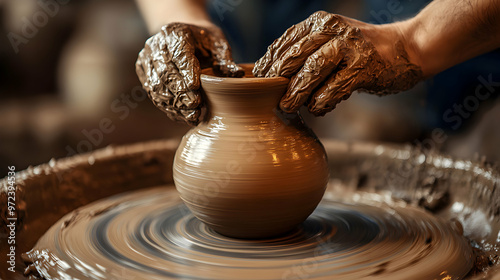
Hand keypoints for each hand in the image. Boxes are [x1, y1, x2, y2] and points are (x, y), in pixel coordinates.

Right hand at [136, 22, 243, 124]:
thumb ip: (225, 60)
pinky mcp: (144, 73)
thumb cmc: (205, 42)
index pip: (179, 53)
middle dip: (180, 91)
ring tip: (192, 115)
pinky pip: (153, 94)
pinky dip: (169, 108)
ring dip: (174, 103)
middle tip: (196, 106)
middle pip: (165, 71)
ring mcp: (147, 59)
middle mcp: (156, 44)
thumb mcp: (218, 45)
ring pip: (157, 85)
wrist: (185, 39)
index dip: (186, 71)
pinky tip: (184, 117)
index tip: (195, 87)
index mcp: (175, 32)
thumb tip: (236, 74)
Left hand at [253, 11, 422, 115]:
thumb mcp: (331, 42)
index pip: (285, 43)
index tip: (258, 82)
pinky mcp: (363, 66)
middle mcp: (333, 29)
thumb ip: (307, 53)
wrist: (406, 49)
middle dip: (279, 80)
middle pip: (295, 56)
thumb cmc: (361, 52)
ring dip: (297, 93)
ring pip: (312, 71)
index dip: (269, 64)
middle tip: (270, 98)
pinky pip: (334, 89)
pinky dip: (322, 102)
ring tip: (288, 106)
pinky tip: (318, 108)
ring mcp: (349, 46)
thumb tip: (272, 77)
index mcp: (320, 23)